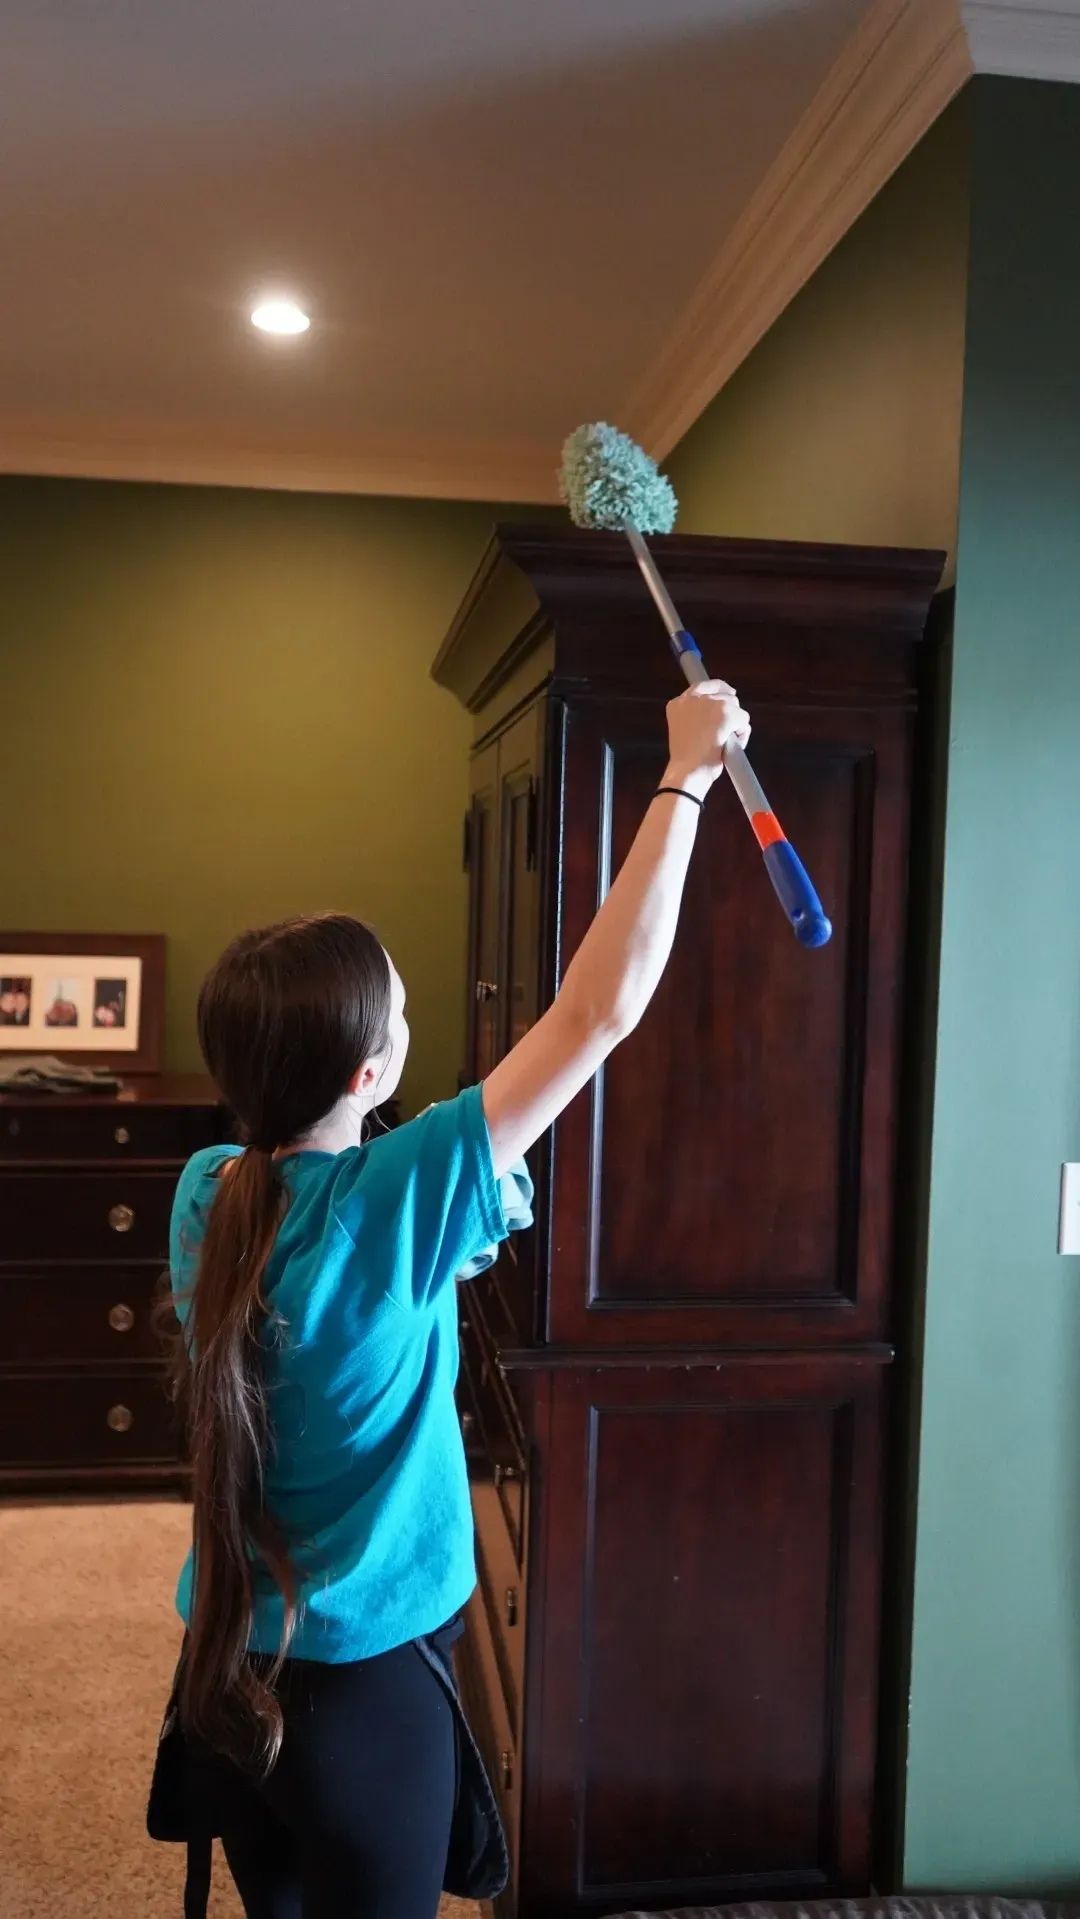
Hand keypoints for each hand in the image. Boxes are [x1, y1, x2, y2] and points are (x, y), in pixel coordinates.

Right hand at [663, 680, 750, 797]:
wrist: (687, 772)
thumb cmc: (687, 761)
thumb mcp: (686, 732)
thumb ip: (698, 717)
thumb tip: (724, 708)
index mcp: (677, 704)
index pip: (702, 686)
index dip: (718, 690)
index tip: (729, 695)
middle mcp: (692, 698)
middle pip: (723, 694)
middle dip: (730, 711)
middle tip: (727, 733)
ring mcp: (709, 703)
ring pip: (735, 706)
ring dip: (736, 725)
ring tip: (725, 745)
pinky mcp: (725, 712)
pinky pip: (744, 719)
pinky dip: (742, 734)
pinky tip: (730, 747)